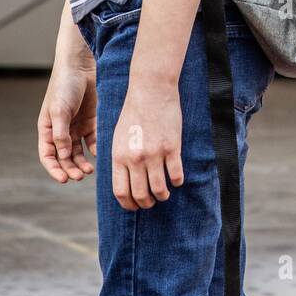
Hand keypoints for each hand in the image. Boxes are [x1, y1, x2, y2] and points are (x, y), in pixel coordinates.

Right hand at [38, 52, 97, 183]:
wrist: (83, 66)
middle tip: (80, 176)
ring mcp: (77, 127)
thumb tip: (63, 156)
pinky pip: (93, 141)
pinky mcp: (91, 122)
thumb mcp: (60, 110)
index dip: (54, 169)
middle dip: (71, 169)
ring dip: (83, 163)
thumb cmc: (65, 85)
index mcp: (47, 129)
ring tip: (90, 170)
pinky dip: (95, 150)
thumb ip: (61, 134)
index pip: (48, 156)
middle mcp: (62, 131)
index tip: (64, 179)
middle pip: (64, 157)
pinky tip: (99, 154)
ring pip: (79, 153)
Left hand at [112, 74, 183, 209]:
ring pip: (159, 189)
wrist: (150, 89)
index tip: (135, 206)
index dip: (129, 204)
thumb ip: (120, 159)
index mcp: (119, 156)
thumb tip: (124, 182)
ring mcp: (154, 154)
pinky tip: (176, 179)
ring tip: (164, 193)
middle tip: (151, 201)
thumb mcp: (118, 136)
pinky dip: (177, 181)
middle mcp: (135, 158)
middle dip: (147, 203)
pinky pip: (176, 175)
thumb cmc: (133, 112)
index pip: (121, 192)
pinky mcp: (172, 147)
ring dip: (162, 195)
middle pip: (141, 195)